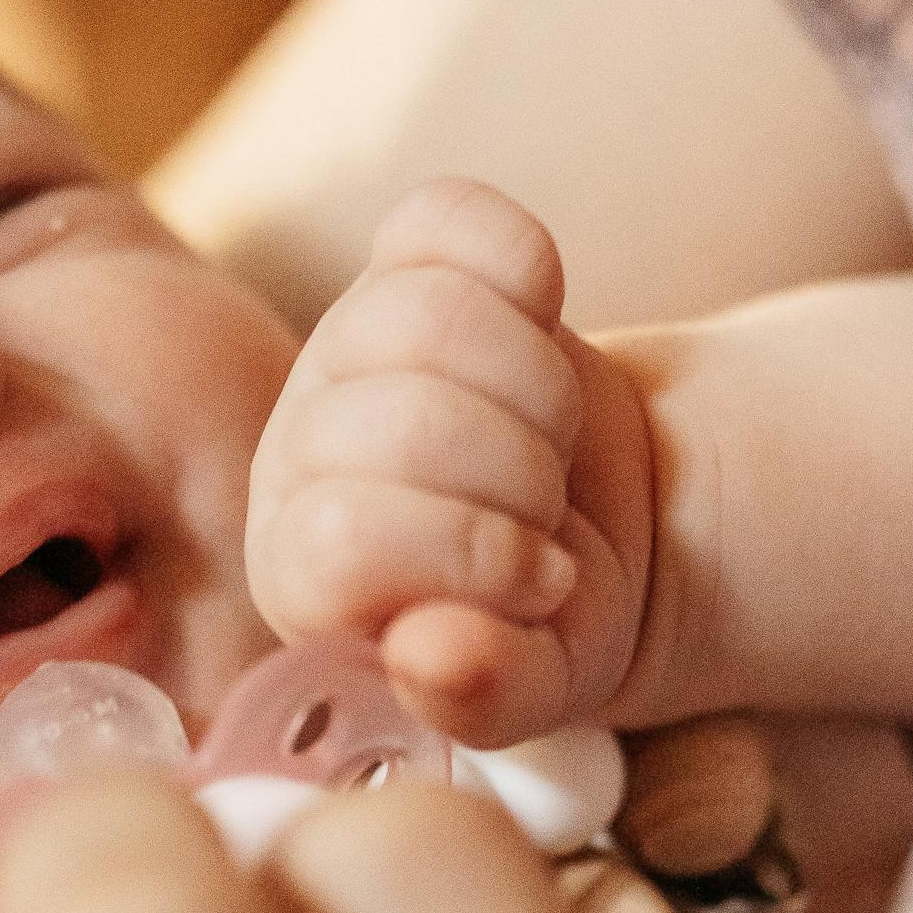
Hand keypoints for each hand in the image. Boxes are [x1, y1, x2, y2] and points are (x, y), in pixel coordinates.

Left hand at [244, 178, 661, 741]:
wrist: (614, 524)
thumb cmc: (557, 622)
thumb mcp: (539, 683)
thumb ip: (483, 693)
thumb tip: (429, 657)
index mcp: (300, 572)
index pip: (342, 541)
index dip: (469, 555)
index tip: (539, 580)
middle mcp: (298, 453)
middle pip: (400, 424)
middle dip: (517, 478)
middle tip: (544, 515)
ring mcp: (346, 345)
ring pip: (434, 318)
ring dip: (537, 392)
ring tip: (547, 446)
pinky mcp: (409, 261)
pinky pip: (454, 218)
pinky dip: (524, 264)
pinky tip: (543, 323)